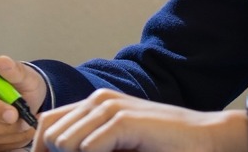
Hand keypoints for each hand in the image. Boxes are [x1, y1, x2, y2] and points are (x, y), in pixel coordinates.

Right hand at [0, 56, 45, 151]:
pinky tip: (18, 136)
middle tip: (25, 124)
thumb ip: (15, 70)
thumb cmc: (19, 84)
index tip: (13, 114)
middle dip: (0, 126)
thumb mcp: (24, 75)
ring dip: (6, 136)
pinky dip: (5, 145)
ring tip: (26, 128)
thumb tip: (3, 62)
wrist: (23, 100)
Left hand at [36, 90, 247, 151]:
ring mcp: (109, 107)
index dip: (42, 149)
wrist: (205, 138)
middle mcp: (97, 101)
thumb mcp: (117, 146)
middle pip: (50, 135)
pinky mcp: (122, 120)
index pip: (47, 124)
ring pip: (63, 143)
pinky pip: (87, 149)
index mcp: (94, 105)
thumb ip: (88, 147)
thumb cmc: (162, 146)